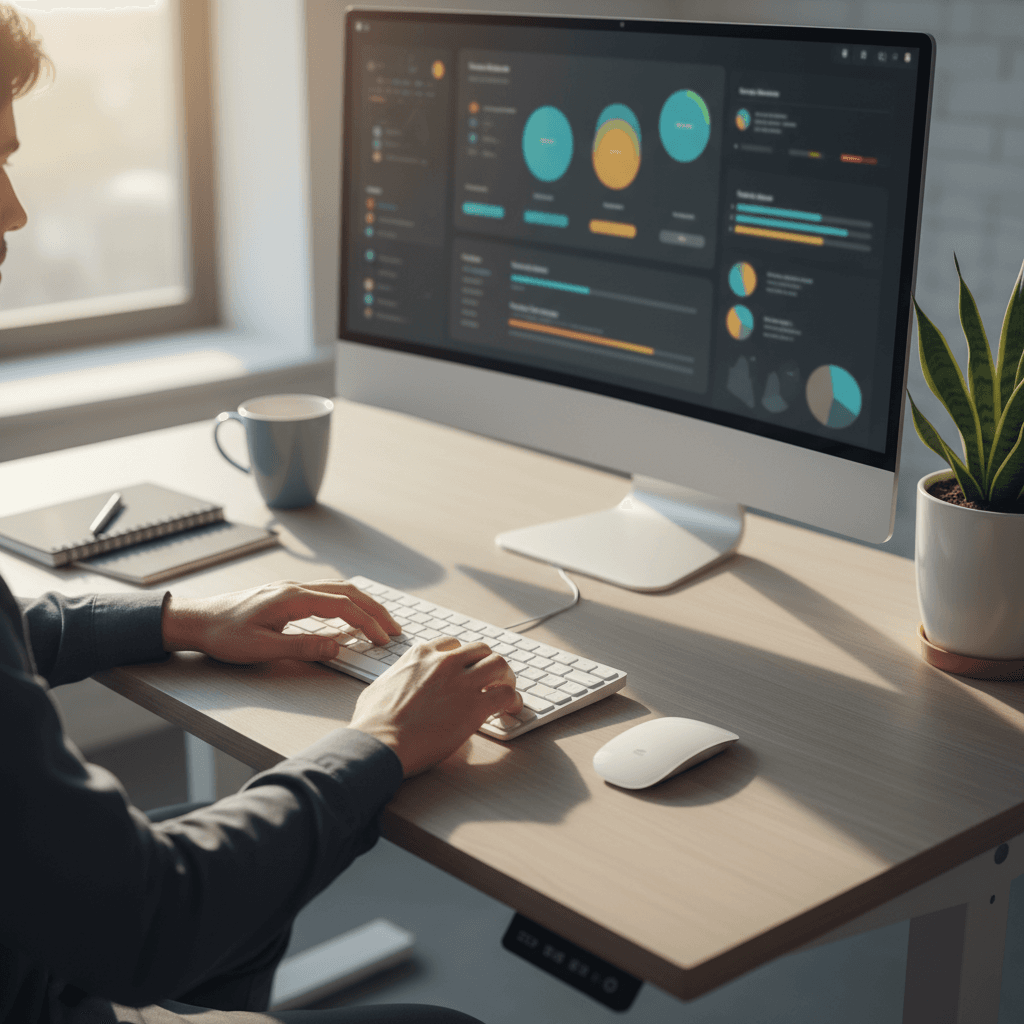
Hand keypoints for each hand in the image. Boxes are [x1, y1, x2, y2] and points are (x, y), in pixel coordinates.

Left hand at [161, 579, 400, 662]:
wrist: (195, 620)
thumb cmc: (224, 635)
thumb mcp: (262, 648)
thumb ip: (302, 647)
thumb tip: (337, 646)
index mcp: (293, 598)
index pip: (343, 606)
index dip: (368, 622)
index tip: (385, 639)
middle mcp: (295, 588)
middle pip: (348, 592)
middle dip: (375, 609)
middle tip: (395, 628)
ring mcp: (291, 589)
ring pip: (338, 589)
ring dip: (363, 604)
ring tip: (380, 621)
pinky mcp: (286, 595)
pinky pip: (326, 593)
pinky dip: (347, 602)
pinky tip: (350, 615)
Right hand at [349, 636, 522, 775]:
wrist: (380, 742)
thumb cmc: (373, 722)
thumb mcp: (379, 686)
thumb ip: (396, 679)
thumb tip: (395, 685)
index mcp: (420, 655)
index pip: (452, 645)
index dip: (463, 659)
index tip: (466, 670)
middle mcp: (444, 662)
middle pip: (481, 650)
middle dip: (488, 664)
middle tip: (492, 679)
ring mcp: (462, 681)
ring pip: (499, 664)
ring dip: (506, 677)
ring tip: (506, 691)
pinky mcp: (475, 705)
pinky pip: (506, 694)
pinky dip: (513, 701)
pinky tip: (511, 709)